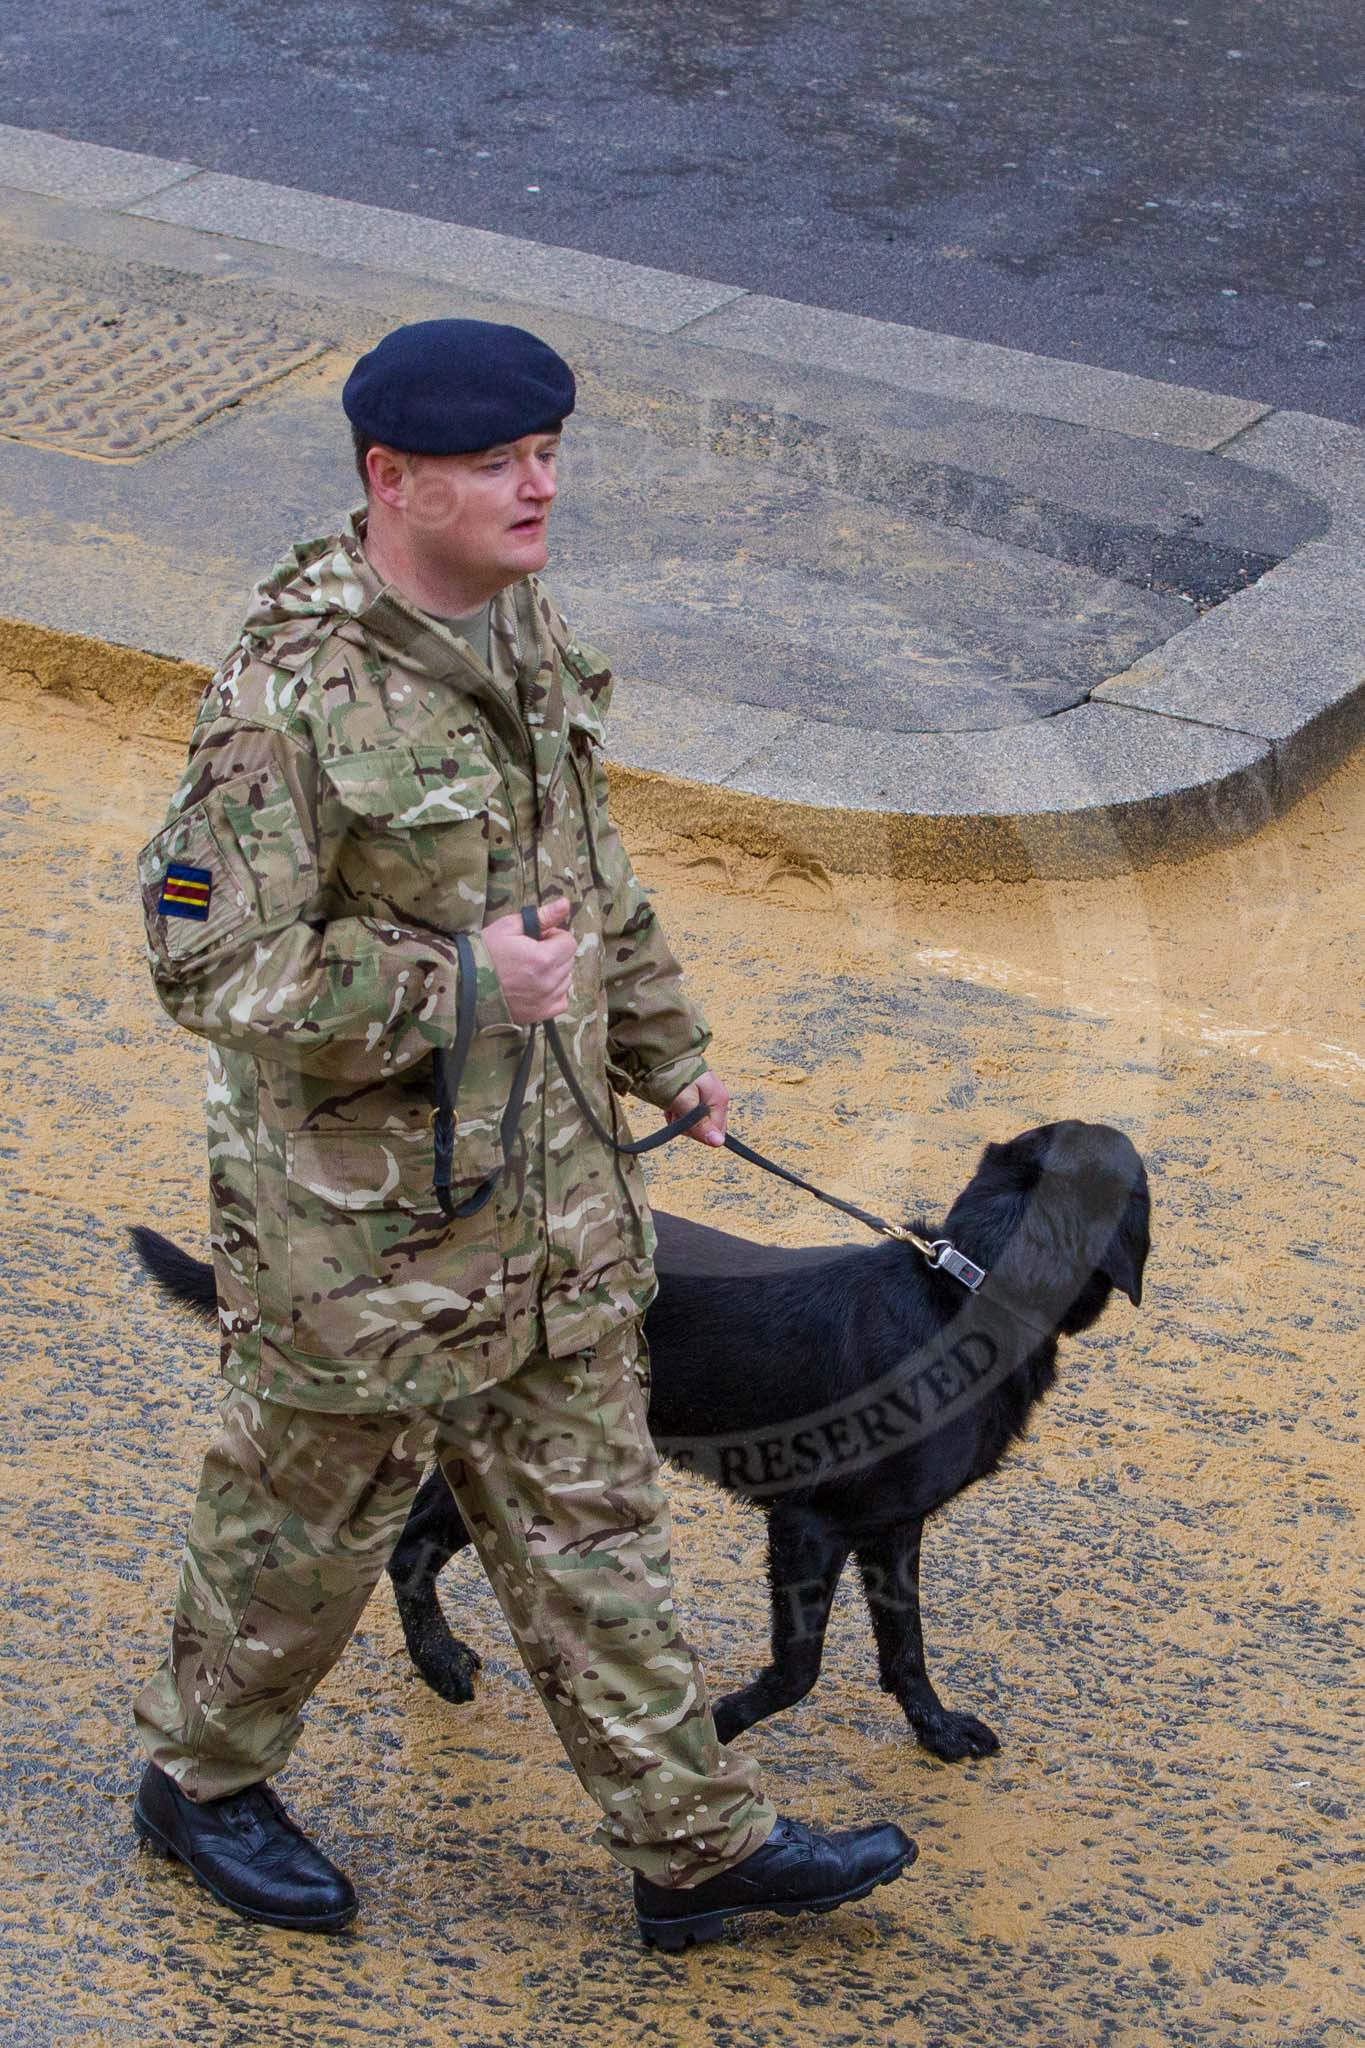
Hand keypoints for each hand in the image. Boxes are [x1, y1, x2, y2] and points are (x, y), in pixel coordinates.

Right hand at [481, 898, 576, 1023]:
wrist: (464, 986)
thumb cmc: (484, 953)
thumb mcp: (509, 927)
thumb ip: (542, 916)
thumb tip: (565, 903)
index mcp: (543, 958)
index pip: (568, 942)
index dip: (553, 936)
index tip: (536, 939)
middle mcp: (548, 981)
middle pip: (568, 960)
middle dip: (554, 952)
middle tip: (530, 953)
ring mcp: (545, 1000)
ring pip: (566, 980)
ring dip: (554, 972)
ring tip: (529, 970)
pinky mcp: (540, 1014)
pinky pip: (562, 1001)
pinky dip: (554, 993)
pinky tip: (536, 986)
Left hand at [666, 1068, 729, 1147]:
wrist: (660, 1055)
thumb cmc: (672, 1078)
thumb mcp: (684, 1104)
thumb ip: (700, 1124)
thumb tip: (719, 1143)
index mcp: (719, 1099)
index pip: (716, 1132)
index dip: (697, 1132)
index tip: (682, 1121)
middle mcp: (718, 1096)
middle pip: (708, 1127)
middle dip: (689, 1125)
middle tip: (675, 1111)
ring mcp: (709, 1093)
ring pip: (697, 1120)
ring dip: (682, 1118)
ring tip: (671, 1105)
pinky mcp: (699, 1091)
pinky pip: (692, 1110)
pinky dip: (680, 1110)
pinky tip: (672, 1103)